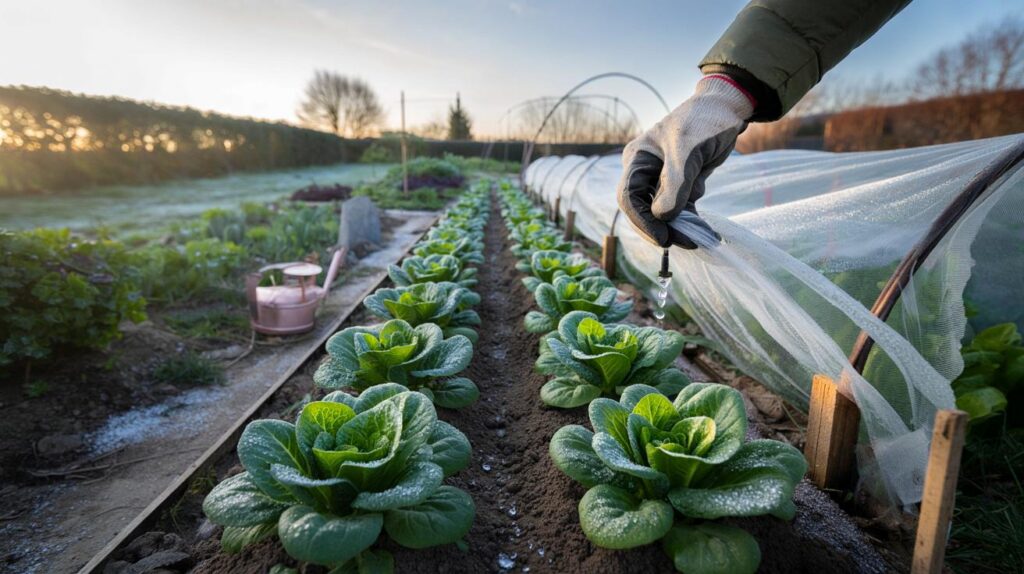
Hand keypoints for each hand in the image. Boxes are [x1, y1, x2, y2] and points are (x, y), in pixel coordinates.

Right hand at [617, 74, 753, 247]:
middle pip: (643, 209)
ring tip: (698, 240)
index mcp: (637, 159)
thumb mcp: (688, 151)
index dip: (642, 221)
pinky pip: (680, 210)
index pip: (629, 197)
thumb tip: (662, 216)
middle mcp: (645, 171)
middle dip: (660, 228)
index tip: (662, 238)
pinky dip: (691, 222)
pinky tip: (705, 233)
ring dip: (678, 229)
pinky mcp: (681, 186)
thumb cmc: (703, 122)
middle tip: (684, 242)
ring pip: (662, 214)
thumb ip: (675, 184)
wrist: (727, 109)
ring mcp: (662, 180)